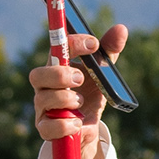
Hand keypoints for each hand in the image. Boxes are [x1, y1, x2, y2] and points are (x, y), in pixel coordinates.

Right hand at [30, 24, 127, 158]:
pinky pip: (48, 127)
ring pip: (43, 99)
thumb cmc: (89, 93)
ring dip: (66, 99)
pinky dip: (65, 125)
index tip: (94, 44)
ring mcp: (43, 108)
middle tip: (80, 78)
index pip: (56, 49)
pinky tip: (78, 122)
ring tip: (81, 102)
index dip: (73, 43)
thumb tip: (121, 29)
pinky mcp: (45, 129)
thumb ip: (108, 52)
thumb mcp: (101, 73)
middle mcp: (44, 87)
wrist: (87, 126)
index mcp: (56, 68)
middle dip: (60, 75)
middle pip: (37, 75)